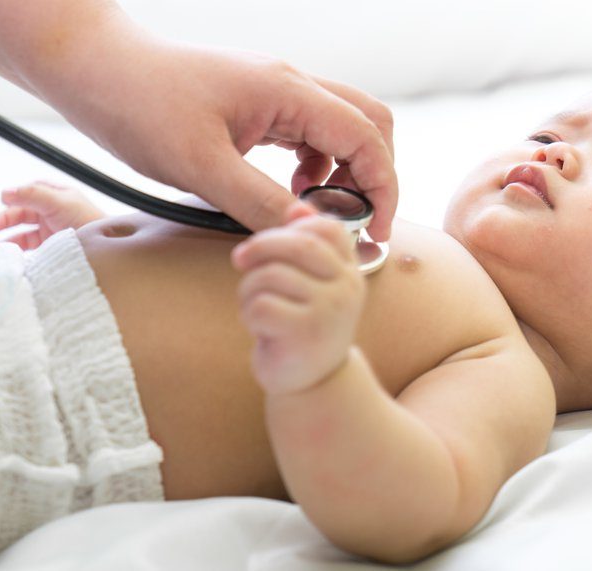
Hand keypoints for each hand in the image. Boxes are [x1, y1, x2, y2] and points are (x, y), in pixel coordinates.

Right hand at [0, 180, 104, 249]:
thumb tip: (4, 192)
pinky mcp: (52, 247)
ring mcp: (52, 230)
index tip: (3, 201)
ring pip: (24, 232)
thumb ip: (33, 195)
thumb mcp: (60, 202)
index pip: (30, 192)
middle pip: (22, 213)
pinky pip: (31, 248)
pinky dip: (19, 251)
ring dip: (8, 238)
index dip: (15, 196)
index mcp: (57, 196)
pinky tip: (9, 257)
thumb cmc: (87, 220)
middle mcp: (53, 211)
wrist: (106, 247)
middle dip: (4, 219)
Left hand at [37, 18, 396, 237]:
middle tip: (353, 221)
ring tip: (314, 210)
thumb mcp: (199, 166)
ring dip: (344, 172)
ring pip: (341, 129)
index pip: (366, 137)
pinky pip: (309, 134)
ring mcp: (276, 93)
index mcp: (288, 91)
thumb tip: (308, 233)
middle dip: (373, 175)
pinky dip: (316, 166)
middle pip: (369, 124)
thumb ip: (258, 202)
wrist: (94, 67)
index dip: (382, 187)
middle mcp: (292, 85)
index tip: (375, 231)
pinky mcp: (257, 105)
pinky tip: (287, 192)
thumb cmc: (139, 107)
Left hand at [232, 215, 365, 394]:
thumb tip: (298, 205)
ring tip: (255, 306)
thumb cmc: (305, 327)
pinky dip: (249, 314)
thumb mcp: (314, 285)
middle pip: (298, 245)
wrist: (313, 385)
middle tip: (240, 260)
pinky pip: (260, 305)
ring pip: (271, 275)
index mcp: (350, 272)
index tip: (269, 242)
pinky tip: (259, 328)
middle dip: (260, 247)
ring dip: (249, 289)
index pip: (327, 229)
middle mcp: (347, 288)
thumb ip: (308, 245)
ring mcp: (329, 311)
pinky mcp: (305, 334)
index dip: (292, 227)